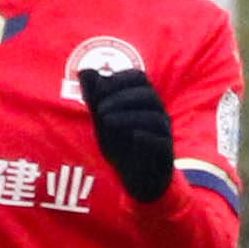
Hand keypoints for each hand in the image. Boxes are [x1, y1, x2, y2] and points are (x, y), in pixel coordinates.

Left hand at [76, 62, 177, 204]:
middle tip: (99, 110)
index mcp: (143, 100)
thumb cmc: (120, 144)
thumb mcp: (102, 119)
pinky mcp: (165, 152)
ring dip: (128, 115)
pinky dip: (145, 136)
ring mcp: (163, 132)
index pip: (138, 77)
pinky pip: (161, 140)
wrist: (136, 177)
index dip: (118, 80)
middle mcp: (157, 112)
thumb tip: (83, 70)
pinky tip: (130, 136)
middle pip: (147, 93)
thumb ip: (95, 97)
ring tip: (105, 121)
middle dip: (121, 98)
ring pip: (154, 116)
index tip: (98, 91)